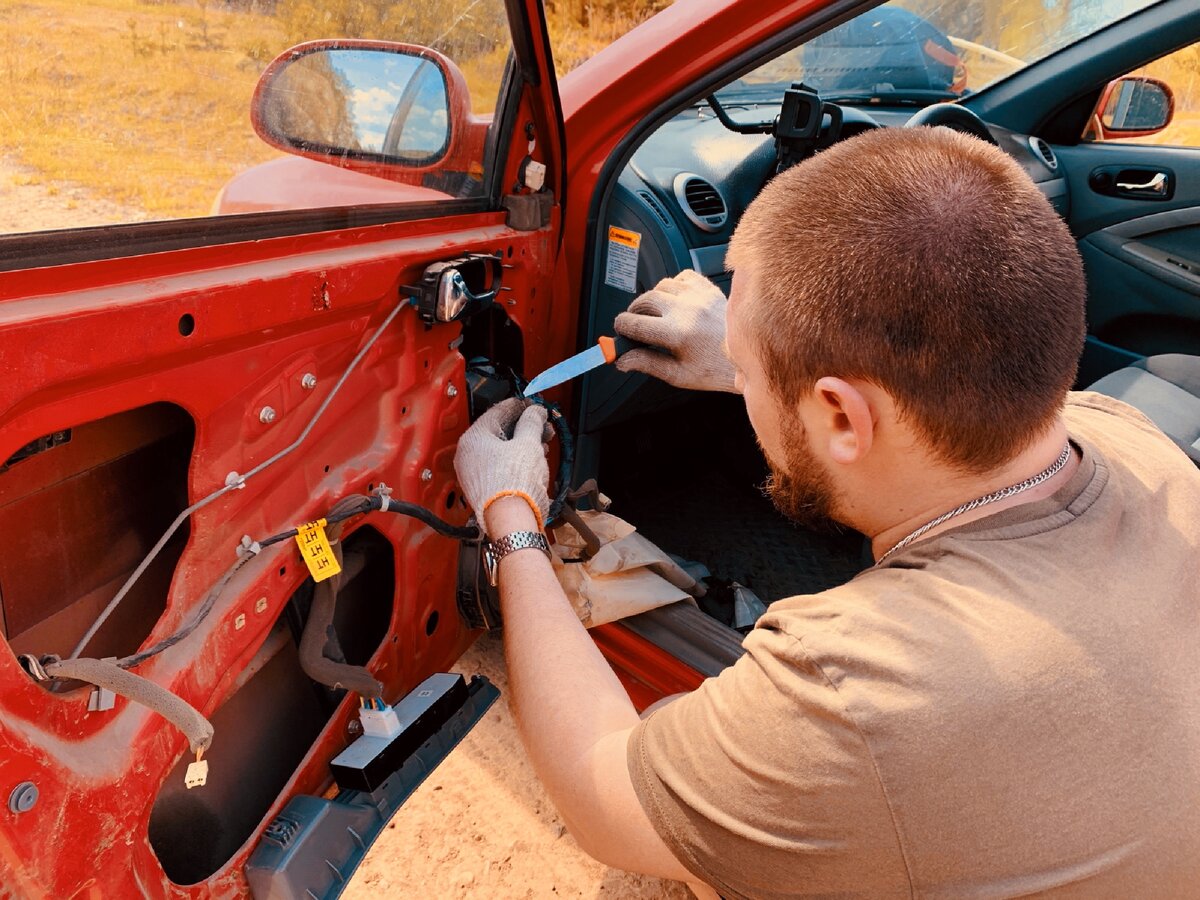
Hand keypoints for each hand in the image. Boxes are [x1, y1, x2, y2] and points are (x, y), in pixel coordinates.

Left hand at [454, 398, 550, 535]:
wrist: (511, 520)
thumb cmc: (514, 483)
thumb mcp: (528, 443)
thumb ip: (532, 422)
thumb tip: (534, 412)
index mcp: (473, 439)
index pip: (496, 412)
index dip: (518, 406)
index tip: (531, 404)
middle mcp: (468, 456)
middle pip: (499, 432)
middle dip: (523, 427)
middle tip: (541, 424)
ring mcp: (474, 474)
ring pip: (500, 450)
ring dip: (522, 444)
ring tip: (543, 442)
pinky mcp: (483, 489)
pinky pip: (500, 466)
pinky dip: (516, 460)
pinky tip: (533, 459)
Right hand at [613, 269, 738, 393]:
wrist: (746, 358)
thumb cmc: (714, 369)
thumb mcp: (677, 375)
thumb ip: (646, 364)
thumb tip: (622, 360)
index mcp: (677, 334)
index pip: (633, 323)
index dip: (621, 328)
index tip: (621, 333)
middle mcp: (687, 310)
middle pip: (644, 300)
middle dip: (634, 313)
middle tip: (636, 326)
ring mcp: (699, 296)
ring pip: (661, 286)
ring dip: (653, 299)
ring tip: (656, 315)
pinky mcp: (709, 289)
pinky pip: (682, 277)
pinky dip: (673, 286)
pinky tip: (675, 301)